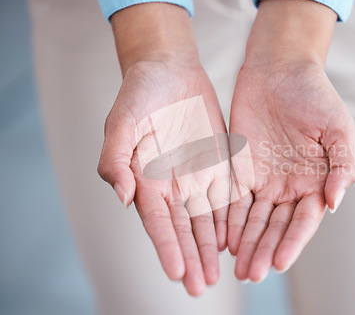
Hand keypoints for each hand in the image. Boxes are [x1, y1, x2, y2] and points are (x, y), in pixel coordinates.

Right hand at [97, 4, 228, 295]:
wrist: (170, 70)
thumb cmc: (140, 93)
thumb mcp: (122, 120)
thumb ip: (116, 158)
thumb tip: (123, 196)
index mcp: (147, 178)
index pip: (157, 221)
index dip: (166, 247)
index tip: (176, 272)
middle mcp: (173, 184)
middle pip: (183, 228)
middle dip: (191, 258)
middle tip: (200, 286)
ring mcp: (197, 175)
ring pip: (206, 219)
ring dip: (212, 247)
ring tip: (218, 275)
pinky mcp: (218, 164)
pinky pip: (227, 196)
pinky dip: (231, 219)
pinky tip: (236, 240)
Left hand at [227, 0, 354, 282]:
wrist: (280, 68)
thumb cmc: (314, 95)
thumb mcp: (339, 127)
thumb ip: (342, 165)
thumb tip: (334, 203)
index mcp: (316, 180)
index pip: (304, 220)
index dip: (293, 242)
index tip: (280, 263)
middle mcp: (289, 185)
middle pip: (276, 226)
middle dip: (264, 250)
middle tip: (252, 274)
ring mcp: (264, 178)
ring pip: (253, 219)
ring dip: (245, 243)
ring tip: (237, 268)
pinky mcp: (240, 167)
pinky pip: (232, 198)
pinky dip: (228, 219)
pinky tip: (222, 239)